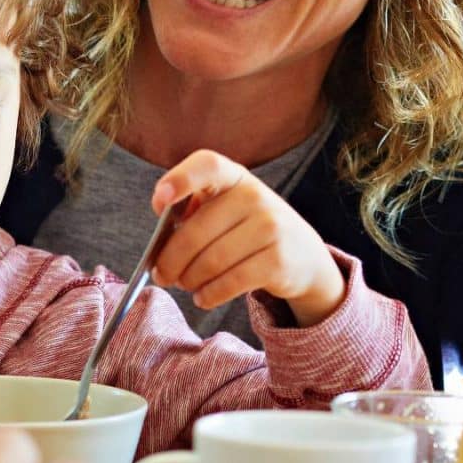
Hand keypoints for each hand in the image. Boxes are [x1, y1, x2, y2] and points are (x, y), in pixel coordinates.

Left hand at [151, 150, 344, 323]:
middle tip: (162, 275)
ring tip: (185, 284)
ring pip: (210, 262)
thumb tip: (160, 241)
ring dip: (189, 280)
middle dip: (170, 260)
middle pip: (195, 232)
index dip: (180, 180)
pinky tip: (203, 298)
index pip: (207, 164)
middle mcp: (254, 196)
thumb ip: (192, 213)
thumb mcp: (226, 209)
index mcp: (234, 176)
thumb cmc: (247, 229)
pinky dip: (209, 295)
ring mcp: (270, 227)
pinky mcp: (278, 261)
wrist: (304, 254)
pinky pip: (230, 283)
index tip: (159, 203)